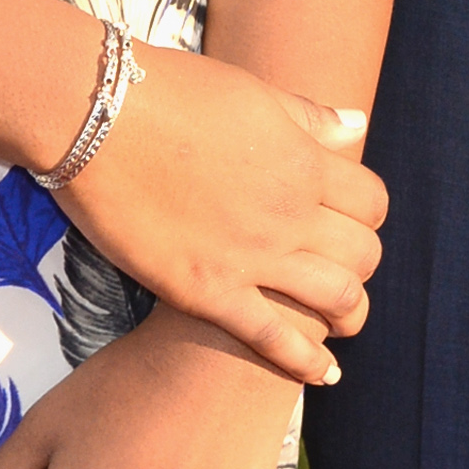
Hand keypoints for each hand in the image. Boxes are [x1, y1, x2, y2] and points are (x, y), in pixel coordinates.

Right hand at [53, 47, 383, 385]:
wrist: (97, 117)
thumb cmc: (170, 94)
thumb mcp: (251, 93)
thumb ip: (307, 117)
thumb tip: (357, 125)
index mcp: (302, 161)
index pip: (372, 202)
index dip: (367, 215)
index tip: (349, 221)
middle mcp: (288, 212)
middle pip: (362, 254)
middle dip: (362, 264)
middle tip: (342, 269)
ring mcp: (250, 256)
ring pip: (338, 300)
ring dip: (350, 315)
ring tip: (342, 323)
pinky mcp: (206, 292)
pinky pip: (274, 339)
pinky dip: (308, 362)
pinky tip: (323, 375)